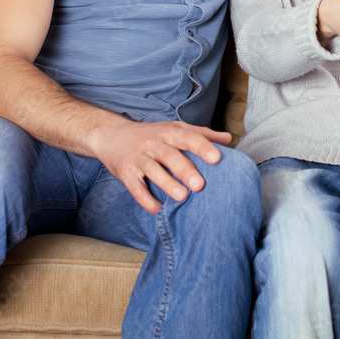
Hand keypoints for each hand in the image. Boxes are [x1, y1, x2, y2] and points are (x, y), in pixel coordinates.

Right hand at [92, 119, 232, 213]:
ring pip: (153, 171)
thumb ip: (201, 133)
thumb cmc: (150, 134)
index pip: (189, 137)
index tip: (217, 158)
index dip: (202, 147)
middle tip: (200, 185)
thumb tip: (228, 138)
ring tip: (182, 197)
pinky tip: (159, 211)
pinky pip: (136, 188)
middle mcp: (154, 144)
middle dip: (185, 170)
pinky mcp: (126, 173)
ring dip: (167, 184)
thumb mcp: (174, 128)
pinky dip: (147, 201)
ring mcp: (139, 158)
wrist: (111, 135)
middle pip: (171, 155)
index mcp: (169, 132)